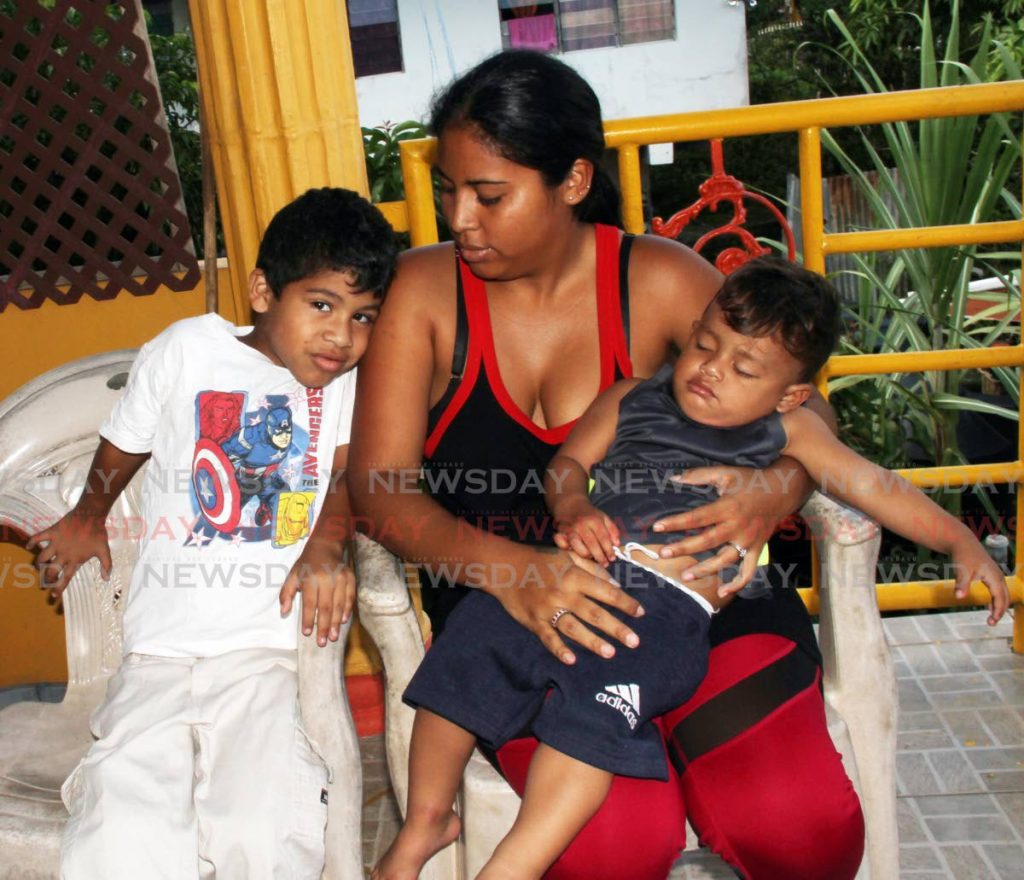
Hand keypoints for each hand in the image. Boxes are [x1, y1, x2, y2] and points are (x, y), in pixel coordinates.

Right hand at [27, 512, 111, 597]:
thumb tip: (107, 579)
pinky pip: (38, 537)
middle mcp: (64, 553)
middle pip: (50, 570)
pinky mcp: (52, 532)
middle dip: (46, 578)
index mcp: (75, 559)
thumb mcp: (104, 550)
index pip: (65, 577)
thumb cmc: (98, 533)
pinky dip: (31, 541)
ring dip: (39, 563)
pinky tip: (28, 545)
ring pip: (42, 557)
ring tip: (39, 566)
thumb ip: (106, 565)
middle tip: (45, 582)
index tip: (53, 595)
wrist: (91, 516)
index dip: (59, 587)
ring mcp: (56, 543)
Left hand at [280, 541, 354, 646]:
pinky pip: (349, 597)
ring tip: (333, 637)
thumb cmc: (306, 564)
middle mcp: (326, 578)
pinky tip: (343, 621)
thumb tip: (283, 612)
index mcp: (310, 578)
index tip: (307, 633)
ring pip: (338, 604)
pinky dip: (347, 610)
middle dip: (323, 626)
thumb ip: (286, 593)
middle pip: (325, 606)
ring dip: (336, 623)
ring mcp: (340, 578)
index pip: (309, 602)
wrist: (326, 546)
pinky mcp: (350, 578)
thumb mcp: (292, 575)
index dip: (308, 619)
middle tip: (322, 642)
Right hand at [490, 549, 642, 665]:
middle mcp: (563, 593)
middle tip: (634, 641)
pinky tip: (571, 660)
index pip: (605, 591)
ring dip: (592, 641)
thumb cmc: (540, 561)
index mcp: (574, 576)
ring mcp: (548, 609)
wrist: (505, 568)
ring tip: (610, 653)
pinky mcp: (534, 621)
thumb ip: (592, 569)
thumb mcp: (567, 556)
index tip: (640, 613)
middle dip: (616, 628)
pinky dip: (558, 649)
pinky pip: (548, 637)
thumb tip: (614, 583)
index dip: (624, 602)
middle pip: (594, 613)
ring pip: (573, 627)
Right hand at [553, 498, 620, 565]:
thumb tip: (617, 544)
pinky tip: (573, 551)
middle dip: (599, 556)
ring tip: (592, 558)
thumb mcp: (604, 518)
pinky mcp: (561, 532)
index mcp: (594, 520)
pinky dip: (566, 549)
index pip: (603, 538)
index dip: (608, 550)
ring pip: (577, 547)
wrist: (571, 504)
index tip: (612, 558)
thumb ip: (613, 530)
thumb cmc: (589, 514)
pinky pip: (562, 544)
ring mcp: (570, 529)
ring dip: (586, 555)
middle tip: (604, 563)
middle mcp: (582, 525)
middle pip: (591, 544)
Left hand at [653, 465, 782, 594]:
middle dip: (684, 548)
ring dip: (705, 570)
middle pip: (708, 541)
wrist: (782, 491)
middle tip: (663, 554)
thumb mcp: (725, 473)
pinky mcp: (757, 550)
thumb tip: (674, 477)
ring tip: (684, 576)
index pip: (698, 517)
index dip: (677, 522)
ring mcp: (748, 541)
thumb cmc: (750, 481)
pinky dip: (737, 583)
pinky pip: (748, 571)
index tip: (657, 527)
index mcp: (728, 507)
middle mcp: (738, 526)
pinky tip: (722, 592)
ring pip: (725, 560)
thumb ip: (699, 475)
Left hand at [950, 538, 1008, 625]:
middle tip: (991, 623)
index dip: (998, 610)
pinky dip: (996, 599)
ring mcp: (996, 575)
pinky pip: (998, 590)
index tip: (991, 621)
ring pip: (1003, 594)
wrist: (962, 542)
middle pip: (1005, 597)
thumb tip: (959, 597)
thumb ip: (962, 584)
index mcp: (994, 577)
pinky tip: (988, 606)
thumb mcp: (961, 570)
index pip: (1000, 598)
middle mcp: (998, 576)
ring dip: (999, 606)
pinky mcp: (991, 574)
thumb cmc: (962, 555)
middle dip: (1000, 611)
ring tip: (991, 618)